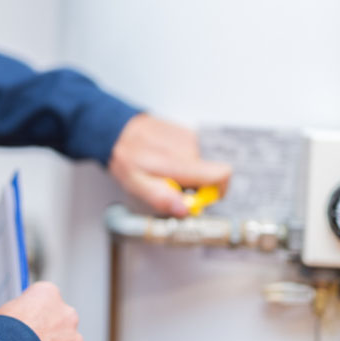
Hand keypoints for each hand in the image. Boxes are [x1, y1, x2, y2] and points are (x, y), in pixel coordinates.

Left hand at [108, 113, 231, 217]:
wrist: (117, 130)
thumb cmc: (127, 158)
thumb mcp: (137, 185)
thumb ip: (162, 198)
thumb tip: (185, 210)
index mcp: (179, 163)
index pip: (222, 175)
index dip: (216, 192)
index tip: (198, 199)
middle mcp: (189, 147)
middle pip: (210, 175)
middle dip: (195, 186)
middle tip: (171, 185)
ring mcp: (189, 137)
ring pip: (201, 165)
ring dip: (187, 173)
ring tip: (164, 170)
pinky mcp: (187, 132)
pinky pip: (194, 154)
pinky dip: (184, 161)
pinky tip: (165, 159)